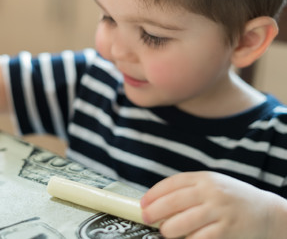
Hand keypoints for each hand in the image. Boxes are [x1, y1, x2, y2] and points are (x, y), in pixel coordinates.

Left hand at [140, 171, 279, 238]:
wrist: (266, 212)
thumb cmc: (231, 199)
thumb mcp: (211, 185)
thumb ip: (188, 190)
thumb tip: (156, 202)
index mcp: (204, 178)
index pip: (171, 183)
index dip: (153, 194)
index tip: (143, 203)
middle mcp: (210, 192)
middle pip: (172, 203)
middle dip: (154, 213)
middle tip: (147, 219)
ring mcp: (219, 212)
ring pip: (181, 223)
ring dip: (168, 230)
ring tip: (165, 232)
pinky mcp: (226, 231)